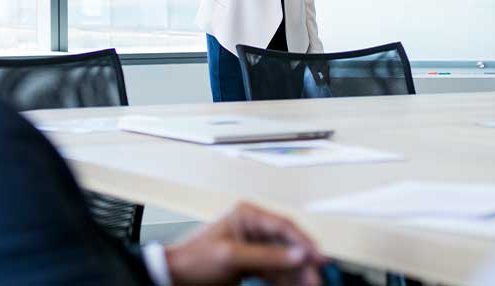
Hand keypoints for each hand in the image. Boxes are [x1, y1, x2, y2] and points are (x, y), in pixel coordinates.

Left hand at [164, 202, 324, 285]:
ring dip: (297, 274)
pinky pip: (274, 272)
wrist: (174, 279)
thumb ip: (268, 256)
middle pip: (287, 245)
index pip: (284, 226)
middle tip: (318, 279)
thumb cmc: (194, 260)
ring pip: (283, 261)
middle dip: (303, 263)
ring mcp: (253, 247)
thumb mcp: (232, 257)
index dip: (304, 242)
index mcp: (247, 215)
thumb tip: (299, 255)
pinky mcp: (250, 264)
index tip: (319, 257)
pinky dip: (284, 281)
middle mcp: (253, 228)